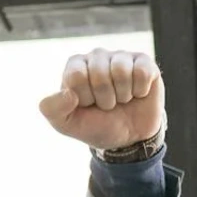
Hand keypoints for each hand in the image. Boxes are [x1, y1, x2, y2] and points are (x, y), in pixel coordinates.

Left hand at [38, 48, 163, 149]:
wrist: (129, 139)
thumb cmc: (96, 126)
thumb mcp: (66, 124)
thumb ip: (52, 109)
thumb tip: (69, 94)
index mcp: (76, 65)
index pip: (77, 76)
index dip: (86, 97)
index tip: (89, 105)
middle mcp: (97, 56)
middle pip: (99, 73)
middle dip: (105, 99)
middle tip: (108, 105)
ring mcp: (122, 57)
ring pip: (121, 70)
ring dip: (123, 95)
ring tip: (122, 99)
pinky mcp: (145, 62)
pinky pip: (142, 72)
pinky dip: (141, 90)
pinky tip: (138, 94)